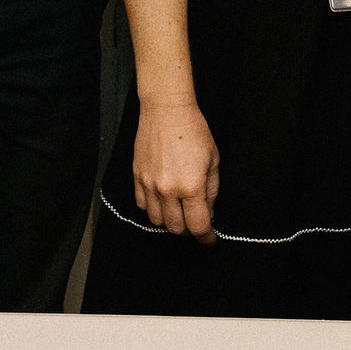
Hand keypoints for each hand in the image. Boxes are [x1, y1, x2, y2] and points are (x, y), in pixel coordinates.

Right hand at [131, 98, 220, 240]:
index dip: (206, 237)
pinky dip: (153, 209)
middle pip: (176, 228)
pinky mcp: (137, 177)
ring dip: (169, 221)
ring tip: (178, 211)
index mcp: (191, 186)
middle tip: (195, 222)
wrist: (166, 110)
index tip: (209, 239)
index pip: (198, 225)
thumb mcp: (213, 161)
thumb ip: (212, 191)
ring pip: (156, 221)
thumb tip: (208, 213)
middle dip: (189, 230)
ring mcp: (149, 184)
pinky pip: (142, 205)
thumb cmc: (194, 131)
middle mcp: (168, 189)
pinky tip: (162, 200)